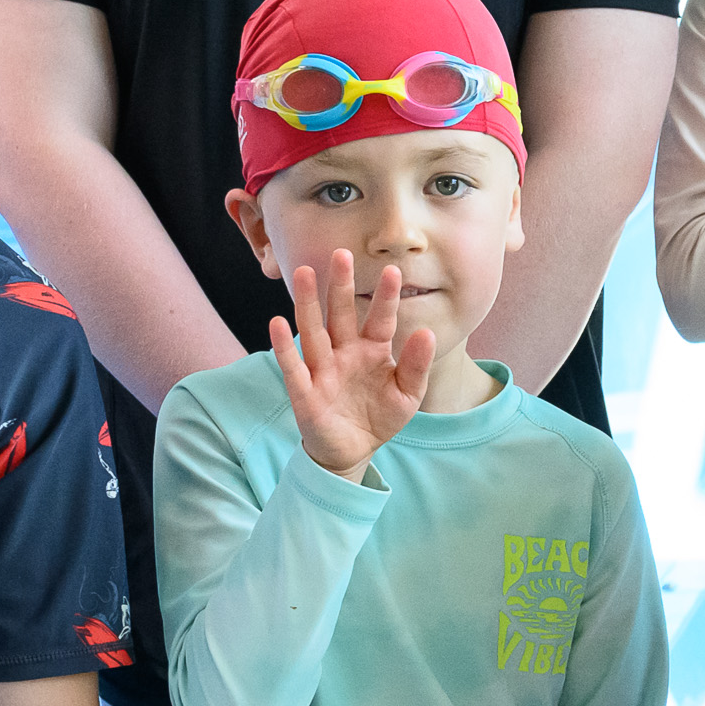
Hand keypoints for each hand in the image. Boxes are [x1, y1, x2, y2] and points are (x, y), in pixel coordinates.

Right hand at [267, 241, 439, 478]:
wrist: (353, 452)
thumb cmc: (379, 417)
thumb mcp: (407, 394)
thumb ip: (416, 365)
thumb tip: (426, 332)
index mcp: (372, 350)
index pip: (380, 319)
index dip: (386, 297)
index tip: (394, 270)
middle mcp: (345, 353)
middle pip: (341, 315)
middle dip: (341, 286)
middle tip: (341, 253)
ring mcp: (323, 370)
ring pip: (314, 331)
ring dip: (308, 304)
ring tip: (306, 273)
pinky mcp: (305, 392)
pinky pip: (293, 366)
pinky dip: (284, 347)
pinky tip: (277, 323)